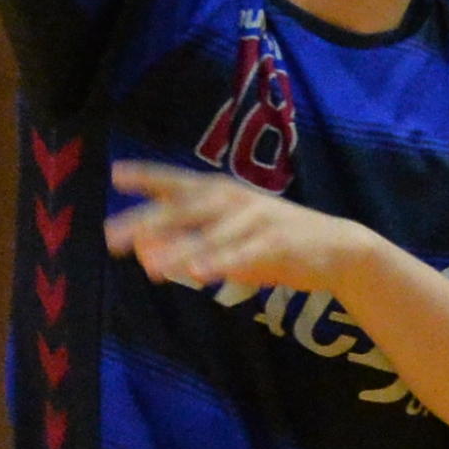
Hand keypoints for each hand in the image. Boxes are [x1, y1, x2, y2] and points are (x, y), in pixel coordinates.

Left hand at [108, 163, 363, 298]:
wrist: (336, 247)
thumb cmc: (271, 239)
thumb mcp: (227, 236)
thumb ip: (187, 242)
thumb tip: (142, 253)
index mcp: (221, 193)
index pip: (179, 182)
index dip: (149, 176)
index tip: (116, 174)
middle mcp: (235, 200)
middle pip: (185, 208)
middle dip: (148, 220)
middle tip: (112, 235)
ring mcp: (257, 221)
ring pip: (211, 234)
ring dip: (179, 249)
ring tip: (149, 265)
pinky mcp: (276, 245)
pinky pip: (242, 256)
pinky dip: (219, 263)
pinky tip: (196, 274)